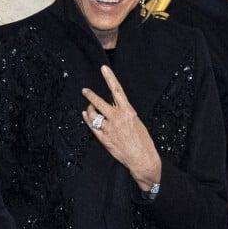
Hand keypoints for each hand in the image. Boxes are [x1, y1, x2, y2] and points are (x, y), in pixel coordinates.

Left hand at [82, 65, 160, 190]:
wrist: (143, 160)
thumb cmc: (143, 141)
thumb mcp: (136, 122)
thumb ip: (124, 112)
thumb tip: (114, 103)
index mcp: (128, 112)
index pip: (117, 90)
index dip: (110, 78)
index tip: (104, 69)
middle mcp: (117, 118)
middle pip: (100, 102)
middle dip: (90, 95)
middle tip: (85, 90)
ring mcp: (109, 129)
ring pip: (94, 114)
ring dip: (90, 109)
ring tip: (89, 107)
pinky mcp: (104, 139)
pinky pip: (92, 126)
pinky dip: (88, 119)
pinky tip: (86, 116)